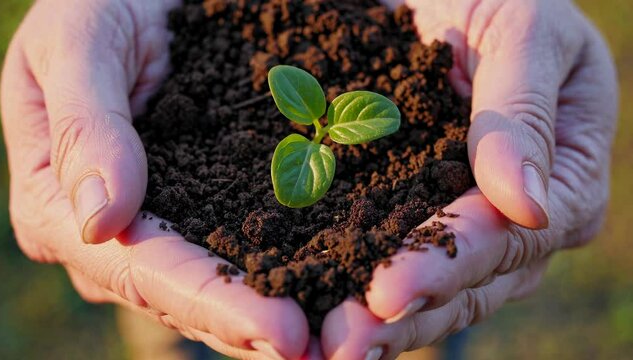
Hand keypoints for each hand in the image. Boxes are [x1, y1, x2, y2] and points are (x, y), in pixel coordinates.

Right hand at [0, 1, 308, 358]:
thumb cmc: (94, 2)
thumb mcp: (76, 41)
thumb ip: (85, 125)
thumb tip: (100, 220)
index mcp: (56, 200)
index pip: (141, 268)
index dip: (211, 303)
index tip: (280, 329)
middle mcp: (107, 228)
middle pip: (183, 292)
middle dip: (252, 323)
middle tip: (325, 351)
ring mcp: (153, 216)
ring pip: (214, 279)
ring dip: (274, 306)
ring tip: (334, 335)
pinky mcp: (194, 196)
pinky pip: (238, 238)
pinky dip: (281, 262)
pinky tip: (325, 281)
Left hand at [320, 0, 617, 357]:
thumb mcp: (523, 32)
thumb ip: (523, 112)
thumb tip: (529, 205)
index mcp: (567, 178)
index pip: (509, 237)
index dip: (448, 263)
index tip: (389, 290)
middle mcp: (520, 220)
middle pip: (469, 283)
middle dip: (406, 314)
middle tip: (344, 345)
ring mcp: (470, 225)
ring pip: (433, 290)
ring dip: (379, 323)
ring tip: (328, 349)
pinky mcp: (420, 216)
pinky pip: (393, 257)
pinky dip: (357, 285)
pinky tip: (318, 313)